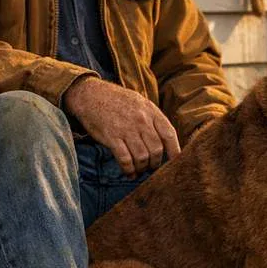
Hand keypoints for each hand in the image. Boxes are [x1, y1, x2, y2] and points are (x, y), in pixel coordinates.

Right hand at [64, 77, 180, 176]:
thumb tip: (167, 139)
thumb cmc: (118, 100)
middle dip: (156, 163)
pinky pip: (125, 159)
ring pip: (142, 157)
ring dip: (142, 167)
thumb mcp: (140, 102)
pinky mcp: (112, 137)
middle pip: (156, 149)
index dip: (175, 151)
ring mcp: (126, 129)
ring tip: (140, 170)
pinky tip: (129, 173)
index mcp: (151, 111)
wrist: (90, 94)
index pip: (169, 134)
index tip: (176, 162)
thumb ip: (153, 118)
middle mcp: (141, 120)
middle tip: (152, 168)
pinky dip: (129, 170)